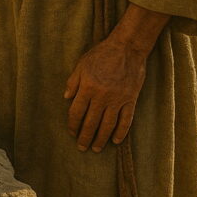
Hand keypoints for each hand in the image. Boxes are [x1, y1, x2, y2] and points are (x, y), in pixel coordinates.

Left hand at [64, 36, 146, 152]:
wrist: (127, 48)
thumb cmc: (102, 54)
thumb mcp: (82, 64)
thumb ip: (73, 82)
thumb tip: (66, 98)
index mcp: (87, 87)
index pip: (76, 111)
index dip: (72, 124)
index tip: (71, 132)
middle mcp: (101, 96)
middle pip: (91, 122)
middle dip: (85, 137)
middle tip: (82, 147)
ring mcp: (117, 99)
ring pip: (107, 125)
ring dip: (101, 139)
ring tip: (96, 149)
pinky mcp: (130, 100)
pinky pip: (126, 120)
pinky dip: (121, 132)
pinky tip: (115, 140)